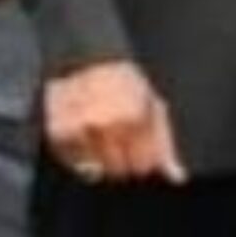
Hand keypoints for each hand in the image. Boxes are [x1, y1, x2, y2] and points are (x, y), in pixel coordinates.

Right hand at [43, 61, 185, 184]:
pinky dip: (78, 157)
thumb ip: (165, 144)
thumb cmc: (125, 83)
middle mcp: (108, 126)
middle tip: (117, 140)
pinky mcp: (59, 133)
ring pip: (94, 172)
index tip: (138, 152)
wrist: (87, 60)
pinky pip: (72, 162)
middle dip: (121, 162)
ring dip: (98, 160)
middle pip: (119, 171)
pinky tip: (84, 137)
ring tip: (100, 136)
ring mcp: (82, 130)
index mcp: (136, 119)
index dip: (142, 162)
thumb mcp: (153, 107)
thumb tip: (176, 177)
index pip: (143, 166)